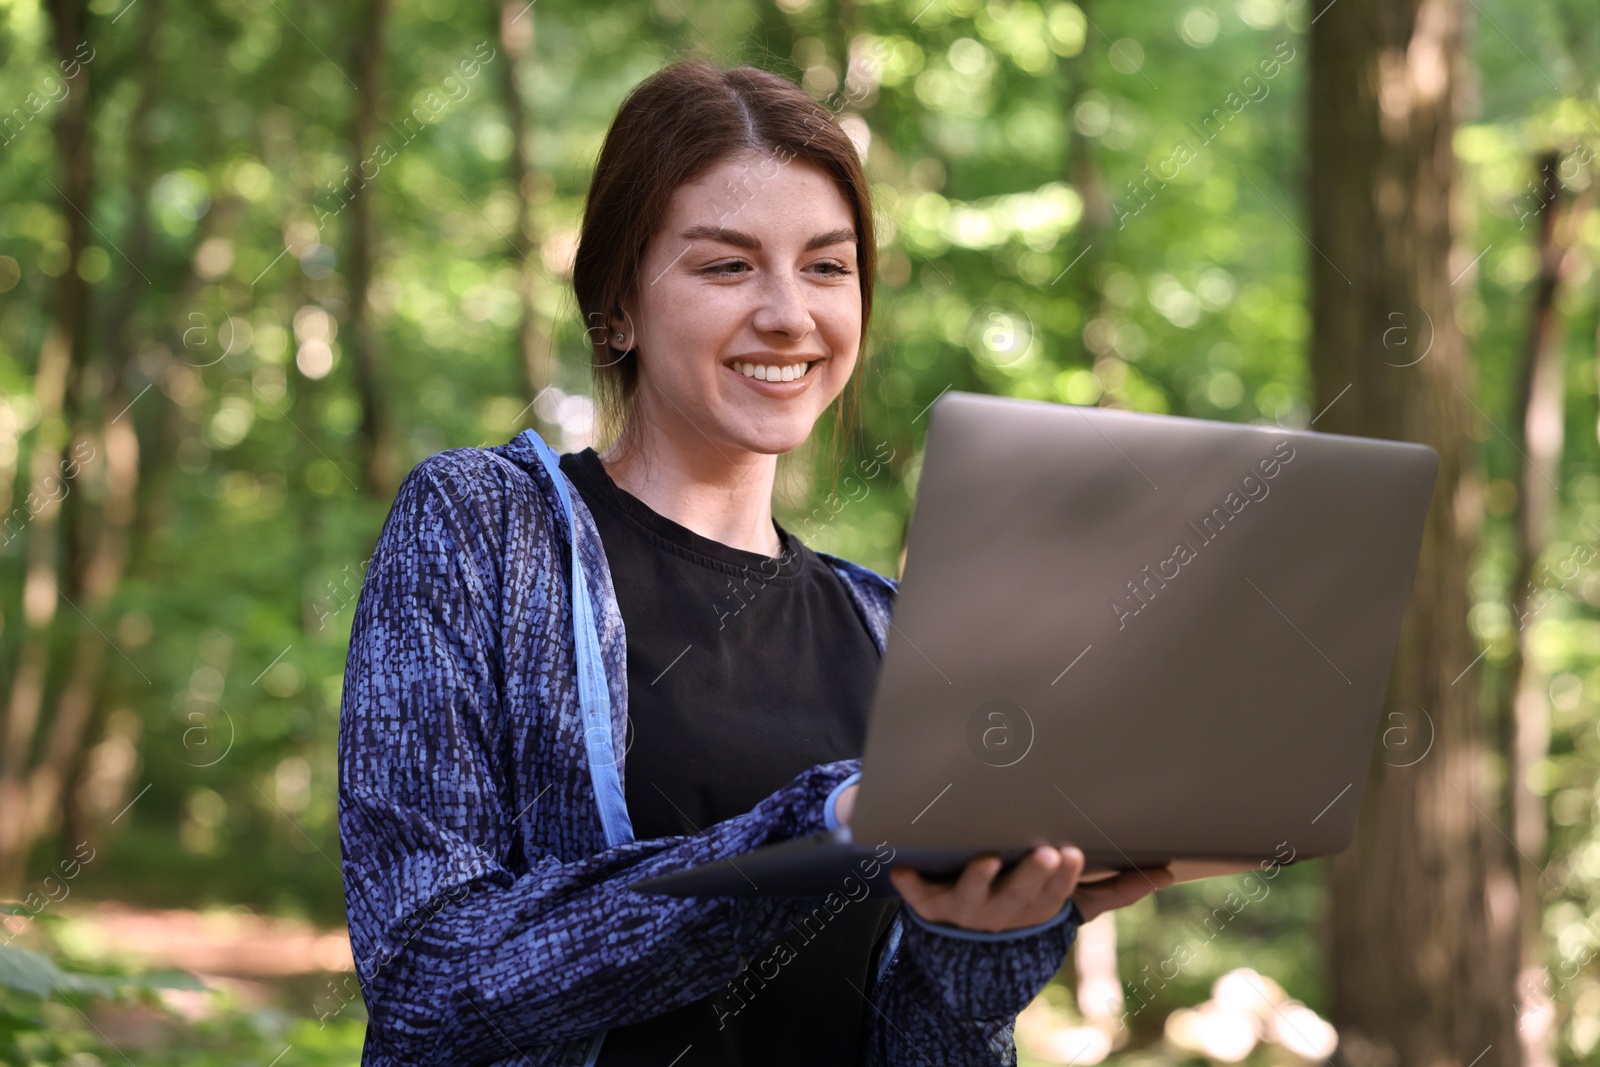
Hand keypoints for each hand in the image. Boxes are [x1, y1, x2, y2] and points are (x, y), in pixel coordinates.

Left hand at [833, 784, 1173, 930]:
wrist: (966, 955)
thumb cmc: (1025, 908)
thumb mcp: (1069, 903)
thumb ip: (1115, 888)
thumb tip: (1168, 871)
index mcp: (1039, 907)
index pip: (1057, 893)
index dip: (1064, 876)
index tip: (1072, 851)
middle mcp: (1004, 910)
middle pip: (1021, 894)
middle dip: (1034, 874)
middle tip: (1047, 850)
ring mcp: (967, 908)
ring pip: (974, 895)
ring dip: (981, 878)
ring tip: (987, 859)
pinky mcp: (930, 903)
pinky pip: (918, 895)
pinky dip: (909, 884)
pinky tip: (899, 868)